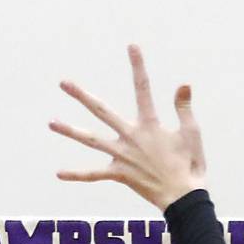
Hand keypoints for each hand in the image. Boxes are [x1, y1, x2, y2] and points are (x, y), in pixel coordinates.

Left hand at [51, 45, 205, 211]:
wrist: (183, 197)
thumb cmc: (190, 164)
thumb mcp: (191, 133)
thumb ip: (183, 108)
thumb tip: (183, 83)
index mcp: (150, 124)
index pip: (143, 89)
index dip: (138, 67)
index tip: (132, 46)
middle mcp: (131, 137)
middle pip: (101, 111)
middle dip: (82, 96)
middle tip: (64, 83)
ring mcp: (122, 155)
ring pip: (91, 140)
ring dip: (70, 131)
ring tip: (51, 122)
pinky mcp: (120, 174)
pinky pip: (95, 174)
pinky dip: (77, 174)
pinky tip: (59, 173)